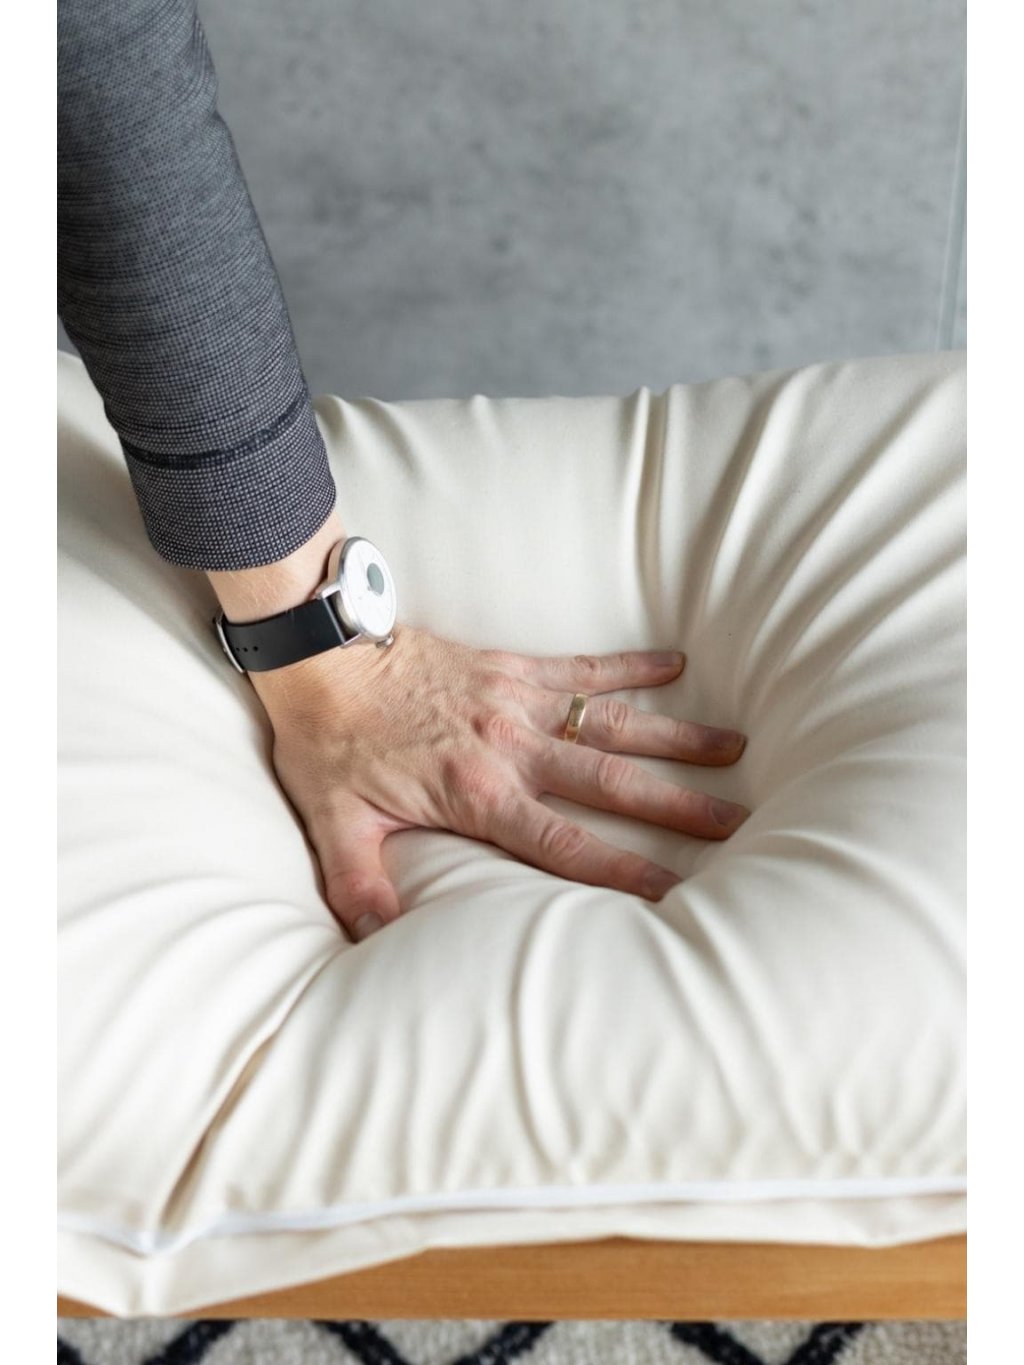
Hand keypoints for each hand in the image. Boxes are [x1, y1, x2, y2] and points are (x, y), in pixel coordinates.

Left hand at [250, 623, 748, 940]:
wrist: (323, 652)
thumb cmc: (330, 741)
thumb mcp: (336, 824)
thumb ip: (360, 886)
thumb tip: (377, 944)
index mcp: (479, 794)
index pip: (565, 843)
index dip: (622, 869)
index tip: (675, 891)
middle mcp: (513, 748)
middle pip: (612, 783)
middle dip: (677, 806)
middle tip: (736, 821)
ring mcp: (519, 702)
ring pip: (613, 723)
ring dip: (674, 737)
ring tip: (733, 746)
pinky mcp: (514, 667)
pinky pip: (584, 667)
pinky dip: (631, 666)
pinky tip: (677, 663)